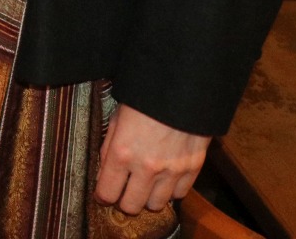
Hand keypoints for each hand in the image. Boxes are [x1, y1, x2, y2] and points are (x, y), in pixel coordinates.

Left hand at [94, 103, 210, 214]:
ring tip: (147, 184)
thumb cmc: (144, 100)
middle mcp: (146, 167)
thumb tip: (104, 173)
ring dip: (149, 198)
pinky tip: (166, 178)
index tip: (105, 193)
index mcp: (122, 152)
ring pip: (156, 205)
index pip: (107, 193)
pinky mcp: (192, 169)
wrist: (182, 88)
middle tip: (126, 190)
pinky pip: (179, 195)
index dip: (103, 195)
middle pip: (131, 206)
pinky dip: (171, 190)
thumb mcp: (117, 118)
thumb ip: (108, 148)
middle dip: (125, 201)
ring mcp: (171, 171)